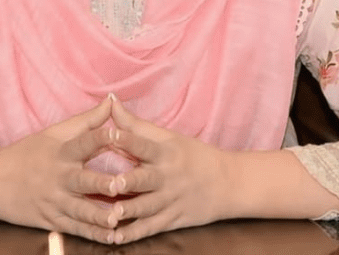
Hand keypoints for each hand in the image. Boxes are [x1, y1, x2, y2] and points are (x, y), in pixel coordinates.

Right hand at [0, 95, 123, 242]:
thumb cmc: (26, 154)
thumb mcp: (54, 134)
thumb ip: (87, 121)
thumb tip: (112, 101)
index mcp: (61, 153)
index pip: (82, 142)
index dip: (99, 137)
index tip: (117, 133)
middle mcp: (58, 178)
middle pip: (82, 181)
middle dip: (100, 184)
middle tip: (119, 185)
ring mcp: (54, 202)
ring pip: (80, 211)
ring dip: (99, 216)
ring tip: (118, 218)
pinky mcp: (51, 221)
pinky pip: (75, 229)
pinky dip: (92, 235)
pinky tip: (111, 238)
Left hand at [106, 97, 231, 243]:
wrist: (228, 184)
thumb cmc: (193, 155)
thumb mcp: (168, 137)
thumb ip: (135, 124)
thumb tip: (110, 102)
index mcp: (166, 153)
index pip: (145, 145)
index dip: (128, 139)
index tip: (111, 133)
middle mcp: (167, 177)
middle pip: (146, 179)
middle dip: (129, 181)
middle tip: (112, 183)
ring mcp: (170, 200)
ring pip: (147, 207)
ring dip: (129, 211)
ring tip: (110, 215)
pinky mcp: (173, 220)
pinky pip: (151, 228)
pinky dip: (134, 234)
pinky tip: (116, 237)